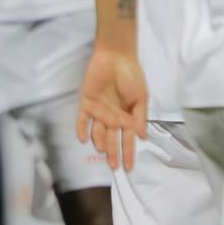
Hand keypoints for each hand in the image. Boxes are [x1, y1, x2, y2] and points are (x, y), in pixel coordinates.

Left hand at [76, 45, 148, 169]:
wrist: (116, 57)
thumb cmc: (132, 76)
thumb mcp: (141, 98)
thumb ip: (140, 117)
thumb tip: (142, 137)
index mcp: (127, 116)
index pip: (127, 139)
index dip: (128, 153)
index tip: (128, 168)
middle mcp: (112, 116)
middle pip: (111, 138)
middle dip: (113, 153)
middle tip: (114, 166)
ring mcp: (98, 110)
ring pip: (97, 131)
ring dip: (99, 141)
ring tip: (102, 150)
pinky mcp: (86, 103)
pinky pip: (82, 119)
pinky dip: (82, 129)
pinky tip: (84, 139)